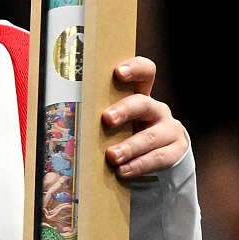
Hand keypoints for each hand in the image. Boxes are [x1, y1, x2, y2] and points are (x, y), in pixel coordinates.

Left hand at [102, 58, 189, 179]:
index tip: (118, 72)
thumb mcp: (117, 119)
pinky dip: (139, 165)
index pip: (145, 72)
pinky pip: (158, 158)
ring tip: (112, 156)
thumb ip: (100, 112)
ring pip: (151, 136)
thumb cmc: (126, 131)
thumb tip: (63, 113)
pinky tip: (123, 171)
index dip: (135, 68)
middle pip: (143, 104)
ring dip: (130, 147)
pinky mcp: (176, 151)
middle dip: (125, 110)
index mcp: (141, 94)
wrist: (159, 153)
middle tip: (107, 118)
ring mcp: (169, 130)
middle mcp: (156, 109)